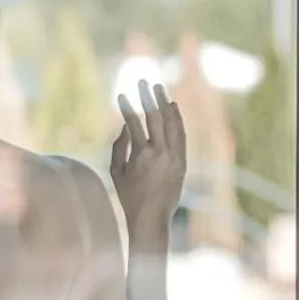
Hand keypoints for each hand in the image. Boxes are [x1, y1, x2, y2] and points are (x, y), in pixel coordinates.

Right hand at [111, 80, 187, 229]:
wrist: (152, 218)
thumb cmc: (129, 196)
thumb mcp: (116, 172)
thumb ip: (119, 146)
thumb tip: (125, 124)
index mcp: (141, 156)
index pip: (134, 123)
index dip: (127, 107)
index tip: (121, 94)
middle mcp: (161, 153)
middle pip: (155, 117)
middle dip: (148, 97)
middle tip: (142, 81)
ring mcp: (174, 156)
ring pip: (171, 123)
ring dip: (165, 103)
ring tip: (158, 88)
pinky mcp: (183, 161)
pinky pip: (181, 134)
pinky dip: (177, 119)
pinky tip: (172, 107)